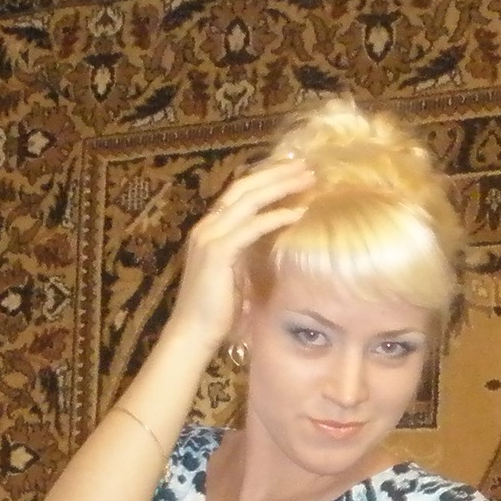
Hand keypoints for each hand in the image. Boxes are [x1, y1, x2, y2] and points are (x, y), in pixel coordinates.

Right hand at [163, 155, 314, 359]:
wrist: (193, 334)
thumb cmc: (217, 311)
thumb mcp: (237, 273)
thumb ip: (250, 253)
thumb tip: (277, 242)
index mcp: (210, 229)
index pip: (240, 192)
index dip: (266, 178)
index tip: (294, 171)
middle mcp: (207, 226)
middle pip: (245, 187)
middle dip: (277, 173)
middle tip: (306, 165)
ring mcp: (209, 237)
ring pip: (248, 200)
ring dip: (280, 187)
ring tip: (307, 179)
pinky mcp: (217, 252)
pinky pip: (251, 227)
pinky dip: (275, 217)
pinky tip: (297, 213)